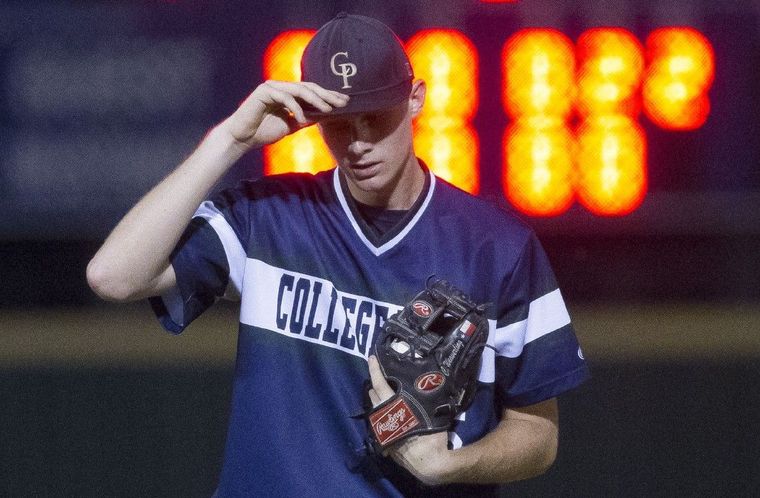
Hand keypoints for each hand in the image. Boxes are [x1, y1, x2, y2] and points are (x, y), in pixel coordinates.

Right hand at [219, 80, 348, 151]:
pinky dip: (296, 108)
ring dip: (316, 99)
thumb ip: (306, 118)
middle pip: (309, 87)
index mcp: (288, 93)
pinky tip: (303, 119)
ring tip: (328, 109)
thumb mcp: (292, 125)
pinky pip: (285, 97)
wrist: (243, 138)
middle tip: (342, 102)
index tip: (344, 102)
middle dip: (327, 95)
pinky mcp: (264, 91)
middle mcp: (281, 87)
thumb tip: (325, 115)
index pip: (312, 92)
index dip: (328, 96)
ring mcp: (272, 87)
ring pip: (299, 89)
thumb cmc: (264, 132)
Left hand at [367, 355, 453, 485]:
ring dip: (377, 401)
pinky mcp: (384, 441)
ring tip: (386, 394)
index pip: (379, 383)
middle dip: (375, 385)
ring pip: (374, 410)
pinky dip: (382, 415)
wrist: (428, 464)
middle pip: (373, 396)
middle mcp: (382, 416)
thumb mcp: (431, 411)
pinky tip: (391, 414)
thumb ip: (425, 397)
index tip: (371, 358)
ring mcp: (382, 430)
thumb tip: (429, 382)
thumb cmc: (431, 436)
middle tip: (382, 377)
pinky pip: (380, 422)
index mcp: (392, 406)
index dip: (374, 369)